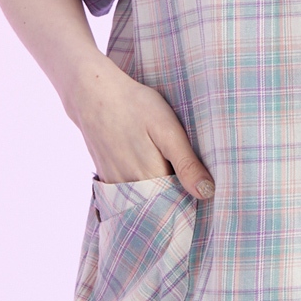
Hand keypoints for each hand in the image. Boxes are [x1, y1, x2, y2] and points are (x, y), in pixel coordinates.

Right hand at [64, 53, 215, 199]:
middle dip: (176, 199)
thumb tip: (207, 193)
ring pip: (144, 200)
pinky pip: (128, 193)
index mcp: (152, 178)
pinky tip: (148, 170)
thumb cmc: (136, 106)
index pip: (179, 204)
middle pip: (160, 205)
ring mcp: (115, 184)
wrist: (94, 94)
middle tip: (190, 179)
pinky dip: (141, 188)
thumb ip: (186, 164)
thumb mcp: (168, 130)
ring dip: (158, 195)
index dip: (193, 199)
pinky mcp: (106, 177)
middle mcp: (131, 188)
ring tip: (170, 172)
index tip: (204, 191)